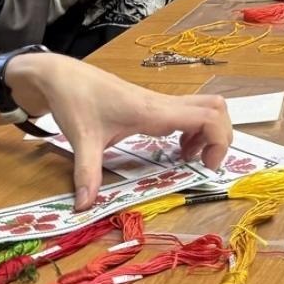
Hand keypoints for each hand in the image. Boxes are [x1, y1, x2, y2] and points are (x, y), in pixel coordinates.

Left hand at [8, 54, 231, 207]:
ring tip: (188, 157)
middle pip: (216, 108)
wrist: (61, 75)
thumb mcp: (81, 139)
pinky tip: (175, 148)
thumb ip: (87, 173)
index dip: (219, 141)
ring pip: (205, 108)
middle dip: (221, 137)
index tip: (206, 166)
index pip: (207, 116)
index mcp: (153, 111)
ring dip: (208, 134)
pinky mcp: (154, 104)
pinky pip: (190, 112)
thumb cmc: (75, 100)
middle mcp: (163, 104)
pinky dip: (194, 130)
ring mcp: (160, 102)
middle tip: (203, 163)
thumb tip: (84, 207)